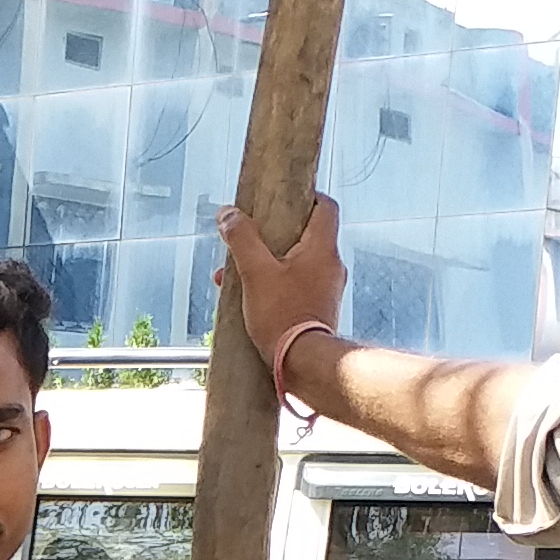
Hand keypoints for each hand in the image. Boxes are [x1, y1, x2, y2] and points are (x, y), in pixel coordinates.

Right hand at [214, 194, 347, 374]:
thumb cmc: (283, 316)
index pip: (325, 206)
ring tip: (239, 275)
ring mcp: (328, 288)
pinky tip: (251, 297)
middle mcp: (331, 265)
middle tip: (251, 239)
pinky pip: (298, 285)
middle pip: (307, 235)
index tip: (282, 199)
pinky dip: (276, 284)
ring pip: (298, 262)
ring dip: (270, 263)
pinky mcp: (320, 308)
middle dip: (275, 235)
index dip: (305, 196)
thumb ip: (242, 239)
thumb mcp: (255, 273)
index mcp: (322, 247)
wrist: (302, 362)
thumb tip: (228, 214)